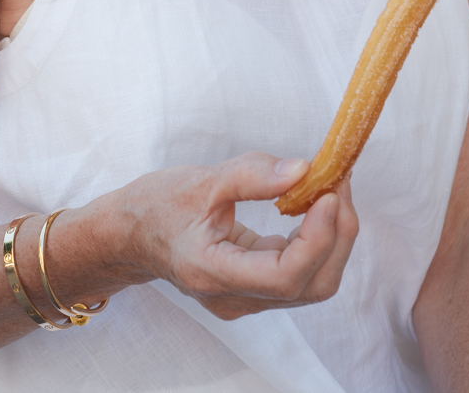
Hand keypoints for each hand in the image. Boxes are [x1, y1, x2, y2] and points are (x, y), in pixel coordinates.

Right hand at [116, 153, 358, 320]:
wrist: (128, 236)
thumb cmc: (157, 206)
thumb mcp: (201, 181)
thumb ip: (253, 175)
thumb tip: (305, 170)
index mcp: (214, 274)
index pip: (285, 276)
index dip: (318, 237)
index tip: (329, 192)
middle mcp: (234, 298)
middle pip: (311, 286)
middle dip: (338, 236)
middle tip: (339, 183)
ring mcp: (246, 299)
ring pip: (312, 284)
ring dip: (333, 237)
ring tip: (331, 189)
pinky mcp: (255, 288)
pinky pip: (300, 273)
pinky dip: (318, 239)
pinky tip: (314, 205)